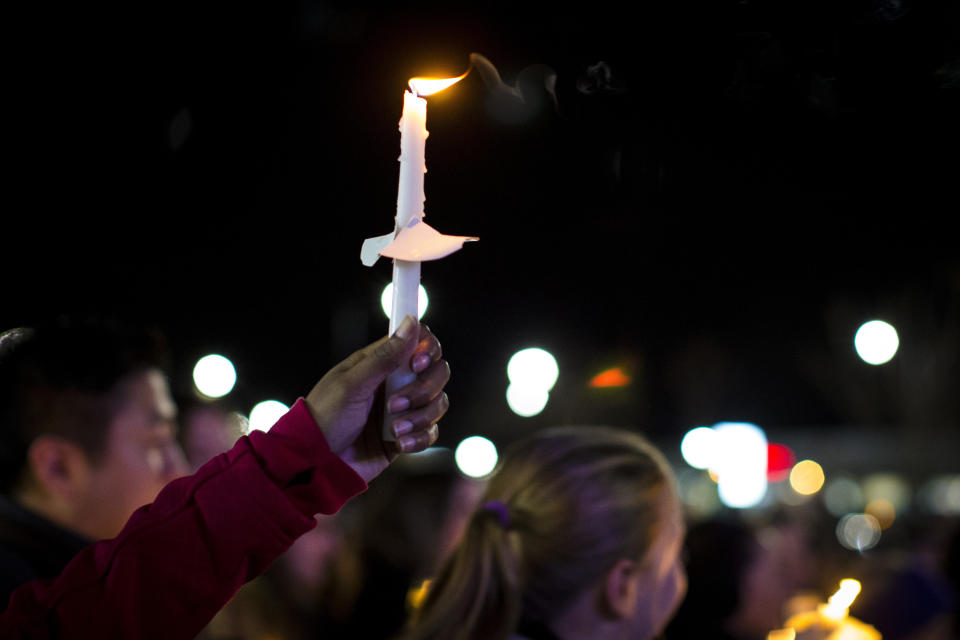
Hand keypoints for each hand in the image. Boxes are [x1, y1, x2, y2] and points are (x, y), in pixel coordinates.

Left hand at [304, 315, 449, 481]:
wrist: (317, 463)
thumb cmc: (326, 418)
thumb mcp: (352, 384)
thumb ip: (385, 356)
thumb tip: (411, 321)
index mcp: (381, 363)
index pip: (419, 342)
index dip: (427, 348)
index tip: (417, 363)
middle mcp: (396, 382)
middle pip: (437, 372)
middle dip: (425, 388)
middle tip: (395, 403)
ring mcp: (403, 410)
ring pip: (437, 403)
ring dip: (421, 416)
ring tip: (395, 429)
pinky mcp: (406, 436)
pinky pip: (430, 432)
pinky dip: (419, 438)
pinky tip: (399, 444)